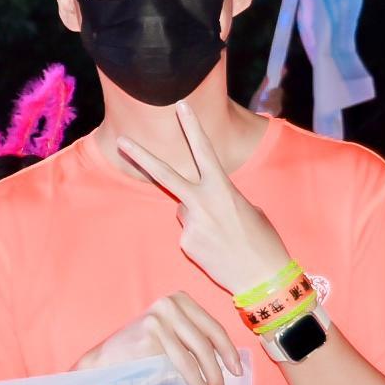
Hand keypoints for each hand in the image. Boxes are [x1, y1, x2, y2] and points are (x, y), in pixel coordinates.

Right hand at [78, 290, 241, 384]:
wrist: (103, 361)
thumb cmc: (140, 353)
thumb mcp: (170, 336)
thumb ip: (193, 339)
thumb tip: (228, 362)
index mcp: (179, 300)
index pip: (212, 327)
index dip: (228, 350)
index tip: (237, 371)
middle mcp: (170, 303)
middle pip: (206, 341)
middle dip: (219, 371)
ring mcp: (160, 317)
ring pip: (196, 355)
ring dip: (208, 382)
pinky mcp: (151, 333)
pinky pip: (182, 364)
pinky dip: (195, 384)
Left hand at [113, 101, 293, 295]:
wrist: (263, 278)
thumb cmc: (262, 239)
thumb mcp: (248, 208)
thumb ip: (219, 197)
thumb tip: (197, 202)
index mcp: (222, 188)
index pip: (203, 150)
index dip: (192, 127)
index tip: (180, 106)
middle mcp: (202, 203)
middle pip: (165, 174)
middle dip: (141, 156)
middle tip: (121, 140)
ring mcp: (190, 224)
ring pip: (184, 209)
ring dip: (198, 216)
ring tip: (223, 233)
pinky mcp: (186, 243)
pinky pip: (188, 231)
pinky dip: (200, 236)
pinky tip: (217, 247)